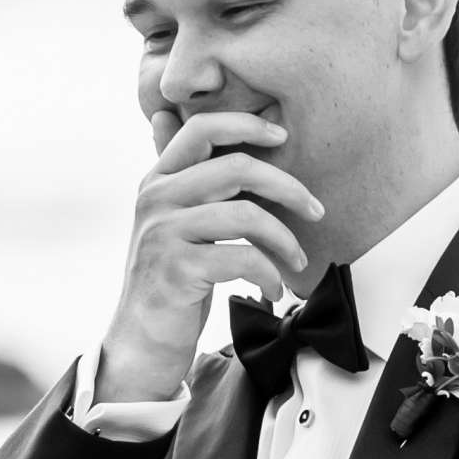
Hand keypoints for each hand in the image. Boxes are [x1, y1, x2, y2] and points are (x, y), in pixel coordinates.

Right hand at [96, 109, 322, 402]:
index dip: (247, 124)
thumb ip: (181, 178)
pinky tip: (273, 290)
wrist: (142, 341)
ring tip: (297, 261)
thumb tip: (166, 117)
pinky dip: (269, 275)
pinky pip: (243, 258)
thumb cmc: (170, 280)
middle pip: (236, 166)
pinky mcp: (176, 270)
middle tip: (316, 209)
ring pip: (246, 214)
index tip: (283, 137)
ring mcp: (163, 234)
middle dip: (288, 186)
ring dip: (285, 240)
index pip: (202, 128)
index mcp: (157, 180)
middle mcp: (155, 199)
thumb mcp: (172, 221)